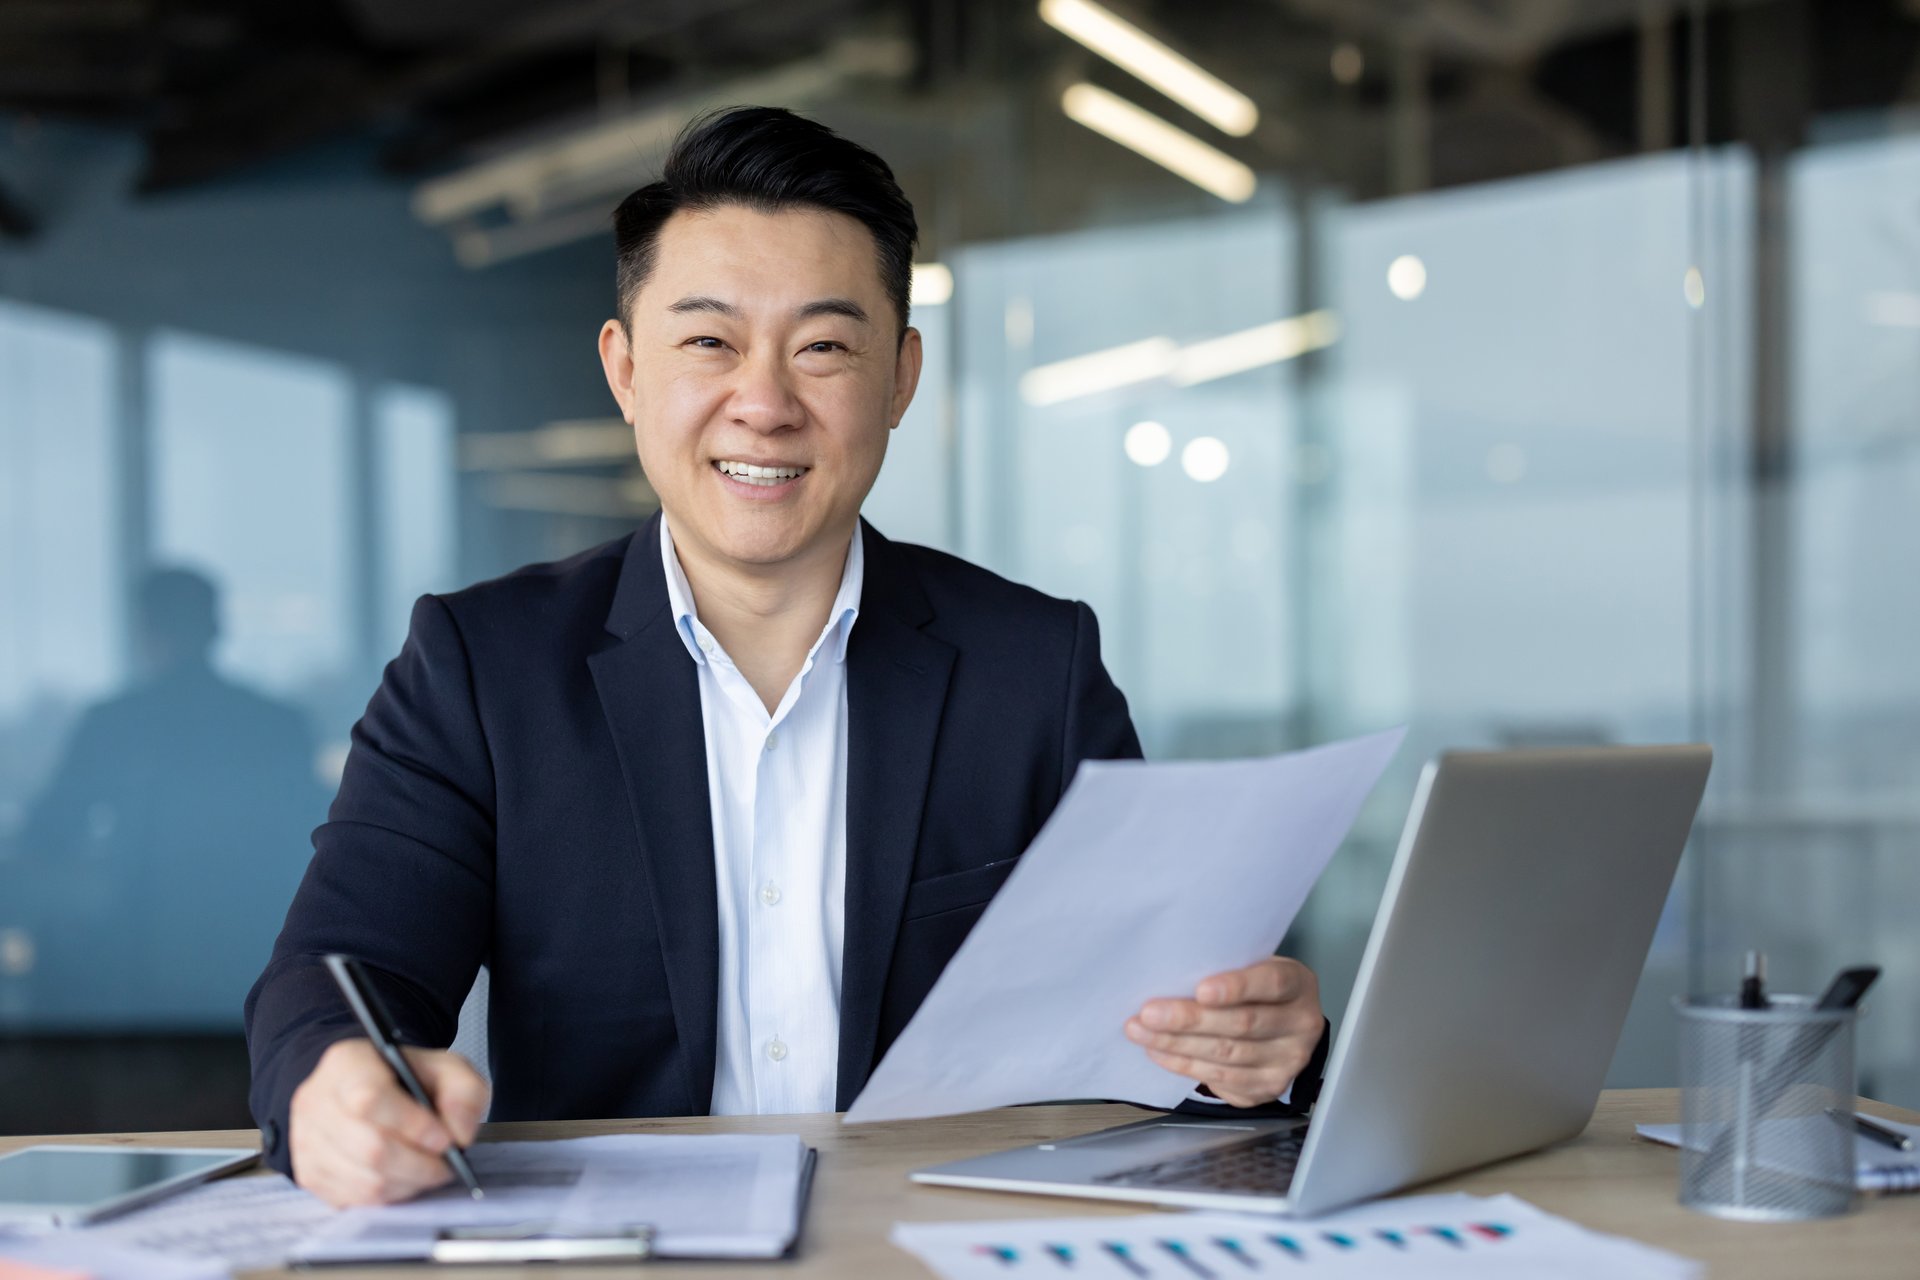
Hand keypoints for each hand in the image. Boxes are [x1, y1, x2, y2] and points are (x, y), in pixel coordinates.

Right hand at [288, 1038, 489, 1206]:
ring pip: (364, 1180)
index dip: (412, 1125)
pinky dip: (389, 1196)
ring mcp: (307, 1140)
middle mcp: (317, 1100)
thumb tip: (459, 1133)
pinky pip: (354, 1200)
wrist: (372, 1090)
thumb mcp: (448, 1069)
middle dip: (418, 1163)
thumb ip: (465, 1093)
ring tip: (428, 1170)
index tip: (444, 1138)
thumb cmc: (408, 1079)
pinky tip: (404, 1178)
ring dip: (408, 1182)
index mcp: (347, 1062)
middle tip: (445, 1163)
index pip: (369, 1099)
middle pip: (369, 1148)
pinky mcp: (309, 1173)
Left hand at [1125, 957, 1323, 1107]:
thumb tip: (1170, 975)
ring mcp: (1287, 1062)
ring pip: (1226, 1055)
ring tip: (1142, 1032)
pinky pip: (1220, 1079)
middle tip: (1150, 1013)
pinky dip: (1184, 1065)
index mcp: (1298, 985)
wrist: (1284, 1028)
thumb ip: (1226, 969)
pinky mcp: (1267, 1087)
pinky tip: (1158, 1052)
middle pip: (1242, 1024)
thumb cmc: (1258, 989)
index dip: (1237, 987)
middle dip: (1190, 1020)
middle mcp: (1301, 1026)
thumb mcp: (1253, 967)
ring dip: (1177, 1044)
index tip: (1201, 989)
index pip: (1272, 984)